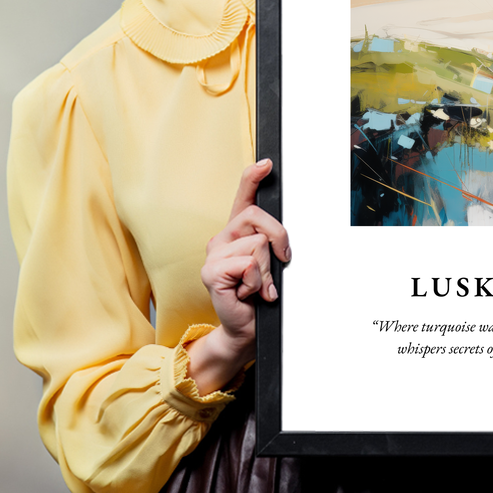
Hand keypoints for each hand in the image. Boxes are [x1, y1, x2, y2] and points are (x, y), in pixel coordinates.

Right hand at [186, 159, 290, 393]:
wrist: (246, 328)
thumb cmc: (260, 295)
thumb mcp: (271, 263)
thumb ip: (272, 244)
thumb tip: (281, 236)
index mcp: (237, 233)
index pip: (243, 197)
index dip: (253, 177)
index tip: (267, 163)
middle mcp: (222, 238)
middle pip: (258, 217)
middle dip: (279, 239)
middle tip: (280, 263)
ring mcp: (213, 254)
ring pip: (258, 244)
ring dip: (267, 270)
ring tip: (258, 286)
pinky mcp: (211, 272)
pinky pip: (248, 264)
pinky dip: (257, 282)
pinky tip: (248, 293)